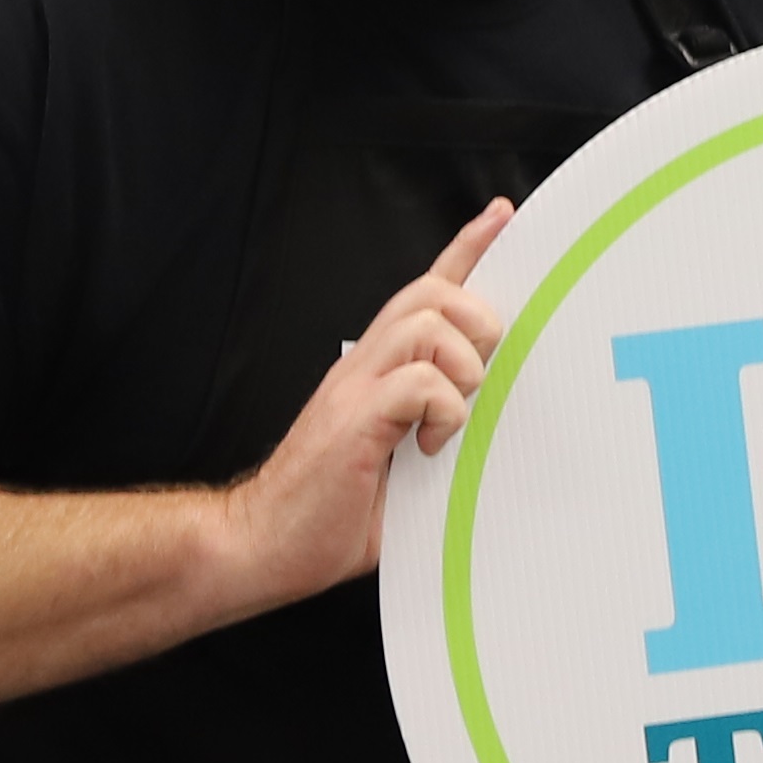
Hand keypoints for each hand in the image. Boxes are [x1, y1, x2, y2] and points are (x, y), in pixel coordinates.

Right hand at [213, 198, 515, 617]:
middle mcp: (361, 367)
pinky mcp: (352, 421)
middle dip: (475, 318)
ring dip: (460, 365)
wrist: (259, 546)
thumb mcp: (400, 464)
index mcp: (373, 371)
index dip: (466, 248)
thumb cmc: (325, 515)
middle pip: (431, 292)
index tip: (502, 216)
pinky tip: (428, 447)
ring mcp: (353, 389)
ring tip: (451, 416)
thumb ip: (437, 431)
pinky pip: (417, 383)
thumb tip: (494, 423)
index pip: (425, 290)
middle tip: (479, 375)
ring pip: (426, 323)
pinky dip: (442, 411)